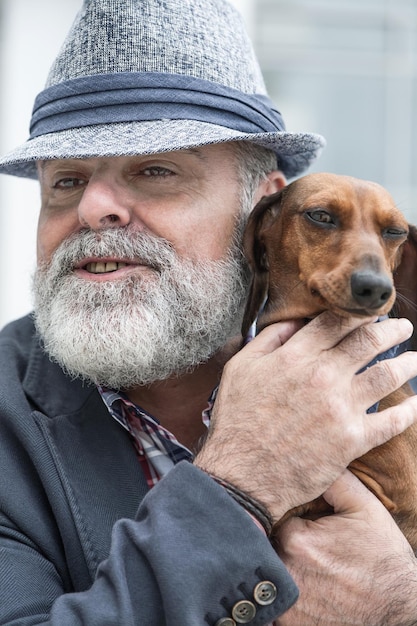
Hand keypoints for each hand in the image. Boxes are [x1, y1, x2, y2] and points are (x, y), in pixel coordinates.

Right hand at [195, 312, 416, 519]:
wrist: (242, 474)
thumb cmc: (237, 421)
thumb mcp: (239, 368)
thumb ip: (267, 339)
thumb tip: (294, 322)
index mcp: (296, 355)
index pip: (337, 322)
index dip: (359, 313)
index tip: (371, 313)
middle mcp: (324, 375)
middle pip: (369, 342)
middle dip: (392, 330)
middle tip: (403, 327)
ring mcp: (341, 407)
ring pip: (387, 375)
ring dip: (408, 364)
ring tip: (416, 360)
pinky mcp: (352, 440)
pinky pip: (392, 421)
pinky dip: (409, 411)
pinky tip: (415, 404)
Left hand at [275, 470, 416, 625]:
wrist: (400, 606)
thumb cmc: (382, 555)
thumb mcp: (364, 507)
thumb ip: (334, 479)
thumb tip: (309, 456)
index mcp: (296, 539)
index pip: (272, 515)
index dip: (285, 514)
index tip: (300, 518)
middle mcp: (285, 571)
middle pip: (266, 544)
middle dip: (277, 539)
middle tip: (300, 541)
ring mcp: (286, 603)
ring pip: (266, 571)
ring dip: (276, 564)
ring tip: (306, 563)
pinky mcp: (288, 624)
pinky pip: (270, 601)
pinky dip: (278, 592)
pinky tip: (301, 585)